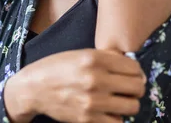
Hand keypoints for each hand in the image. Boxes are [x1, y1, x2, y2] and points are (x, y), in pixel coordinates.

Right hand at [4, 49, 145, 122]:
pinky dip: (116, 118)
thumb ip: (105, 59)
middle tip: (127, 88)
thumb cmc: (56, 68)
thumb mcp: (80, 54)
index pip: (134, 67)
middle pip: (137, 87)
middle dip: (135, 87)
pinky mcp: (88, 120)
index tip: (130, 74)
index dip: (135, 71)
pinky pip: (118, 122)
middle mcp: (96, 79)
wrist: (33, 89)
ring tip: (119, 100)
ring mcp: (93, 101)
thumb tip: (133, 68)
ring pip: (132, 106)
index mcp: (94, 59)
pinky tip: (108, 111)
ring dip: (128, 103)